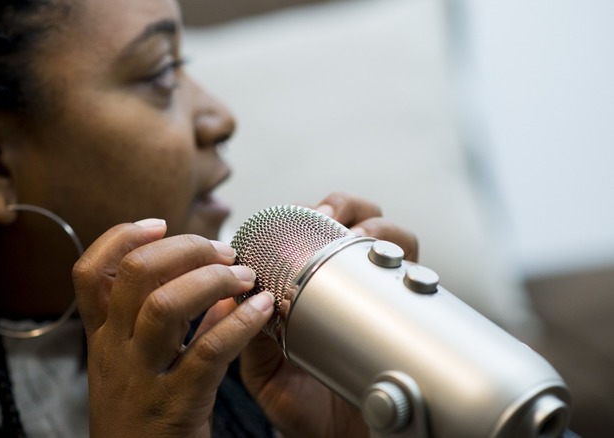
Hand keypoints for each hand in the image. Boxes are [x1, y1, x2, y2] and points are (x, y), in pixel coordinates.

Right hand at [72, 219, 274, 436]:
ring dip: (212, 279)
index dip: (121, 238)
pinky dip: (239, 323)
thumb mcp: (139, 369)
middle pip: (134, 275)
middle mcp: (114, 353)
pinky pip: (209, 352)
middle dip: (183, 249)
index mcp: (101, 340)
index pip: (89, 273)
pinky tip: (263, 310)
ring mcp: (141, 378)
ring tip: (244, 275)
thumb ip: (170, 328)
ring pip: (166, 305)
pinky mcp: (175, 404)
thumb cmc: (144, 421)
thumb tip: (217, 292)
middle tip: (222, 249)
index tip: (160, 224)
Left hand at [237, 192, 418, 437]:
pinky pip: (417, 279)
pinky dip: (409, 263)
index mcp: (310, 292)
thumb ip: (250, 335)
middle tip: (337, 219)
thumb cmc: (302, 408)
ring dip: (380, 229)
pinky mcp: (410, 318)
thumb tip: (236, 293)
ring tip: (363, 239)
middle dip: (352, 209)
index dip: (315, 213)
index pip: (316, 234)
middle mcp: (350, 288)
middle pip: (360, 224)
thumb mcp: (265, 371)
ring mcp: (381, 300)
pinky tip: (392, 268)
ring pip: (394, 241)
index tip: (311, 214)